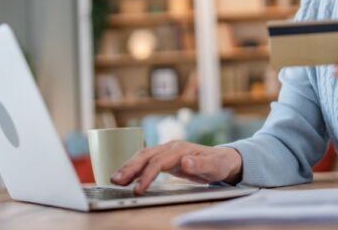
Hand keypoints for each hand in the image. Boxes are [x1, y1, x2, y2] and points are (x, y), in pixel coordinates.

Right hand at [110, 141, 242, 194]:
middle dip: (130, 167)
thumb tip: (185, 161)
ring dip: (128, 166)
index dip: (146, 175)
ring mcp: (167, 151)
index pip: (158, 162)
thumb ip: (201, 164)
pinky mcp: (165, 157)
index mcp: (180, 149)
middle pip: (146, 155)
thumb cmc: (219, 163)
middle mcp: (171, 147)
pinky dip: (134, 167)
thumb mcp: (215, 166)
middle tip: (116, 181)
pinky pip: (146, 161)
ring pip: (143, 156)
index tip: (138, 189)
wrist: (223, 159)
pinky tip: (126, 176)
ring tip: (115, 179)